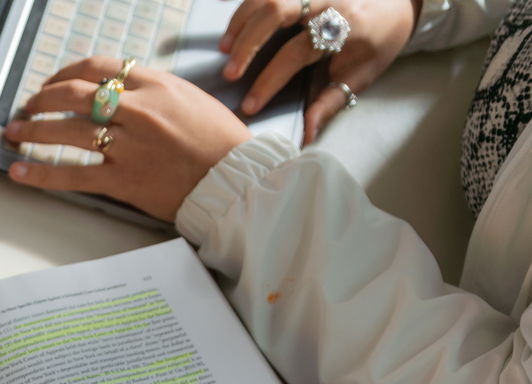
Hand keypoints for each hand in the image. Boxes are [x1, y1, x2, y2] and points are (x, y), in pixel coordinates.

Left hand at [6, 59, 250, 222]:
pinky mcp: (123, 180)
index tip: (51, 83)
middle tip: (27, 107)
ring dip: (32, 129)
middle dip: (42, 99)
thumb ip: (150, 91)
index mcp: (153, 85)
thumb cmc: (218, 139)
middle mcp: (137, 110)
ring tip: (13, 132)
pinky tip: (18, 170)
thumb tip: (116, 89)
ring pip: (66, 131)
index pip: (96, 67)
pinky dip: (40, 173)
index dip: (65, 73)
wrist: (235, 177)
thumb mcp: (187, 98)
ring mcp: (128, 145)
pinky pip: (72, 175)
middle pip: (73, 94)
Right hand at [221, 0, 416, 141]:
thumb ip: (329, 103)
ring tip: (224, 48)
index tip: (250, 105)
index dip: (270, 79)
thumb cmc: (376, 44)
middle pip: (277, 10)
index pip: (297, 52)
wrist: (397, 5)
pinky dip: (244, 2)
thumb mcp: (360, 77)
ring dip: (241, 19)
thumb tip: (305, 135)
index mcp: (345, 27)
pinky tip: (220, 7)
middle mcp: (328, 0)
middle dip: (248, 43)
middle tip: (229, 73)